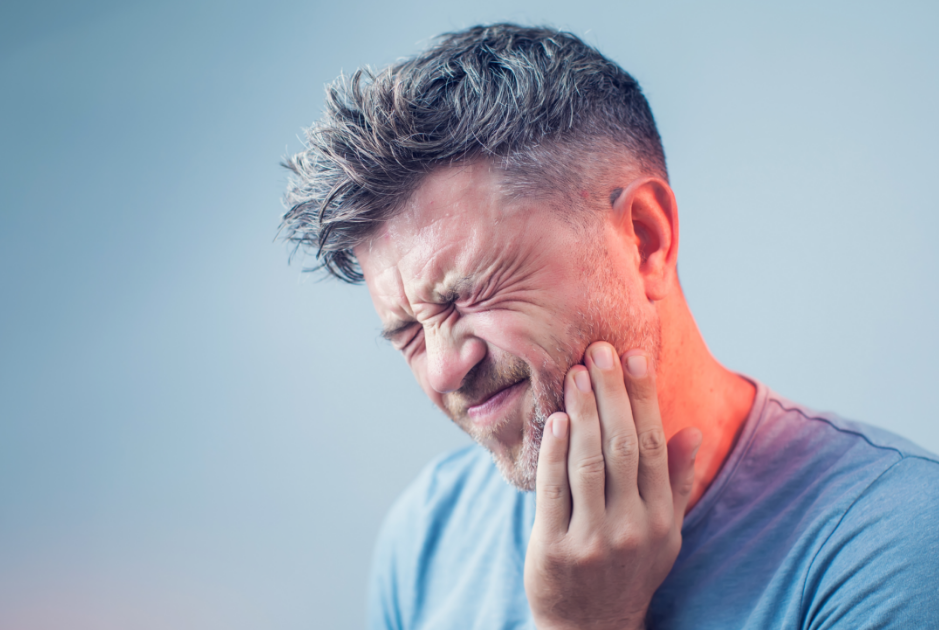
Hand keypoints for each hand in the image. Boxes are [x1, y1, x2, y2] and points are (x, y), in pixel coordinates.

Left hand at [524, 342, 701, 629]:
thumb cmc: (630, 570)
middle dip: (612, 394)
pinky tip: (554, 419)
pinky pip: (554, 492)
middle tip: (599, 349)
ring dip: (583, 414)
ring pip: (589, 464)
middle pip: (624, 447)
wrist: (591, 628)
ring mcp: (593, 540)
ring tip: (576, 374)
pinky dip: (554, 453)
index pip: (656, 446)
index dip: (644, 398)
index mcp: (661, 518)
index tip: (636, 356)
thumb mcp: (666, 533)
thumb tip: (693, 430)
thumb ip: (677, 482)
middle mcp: (633, 527)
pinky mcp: (555, 549)